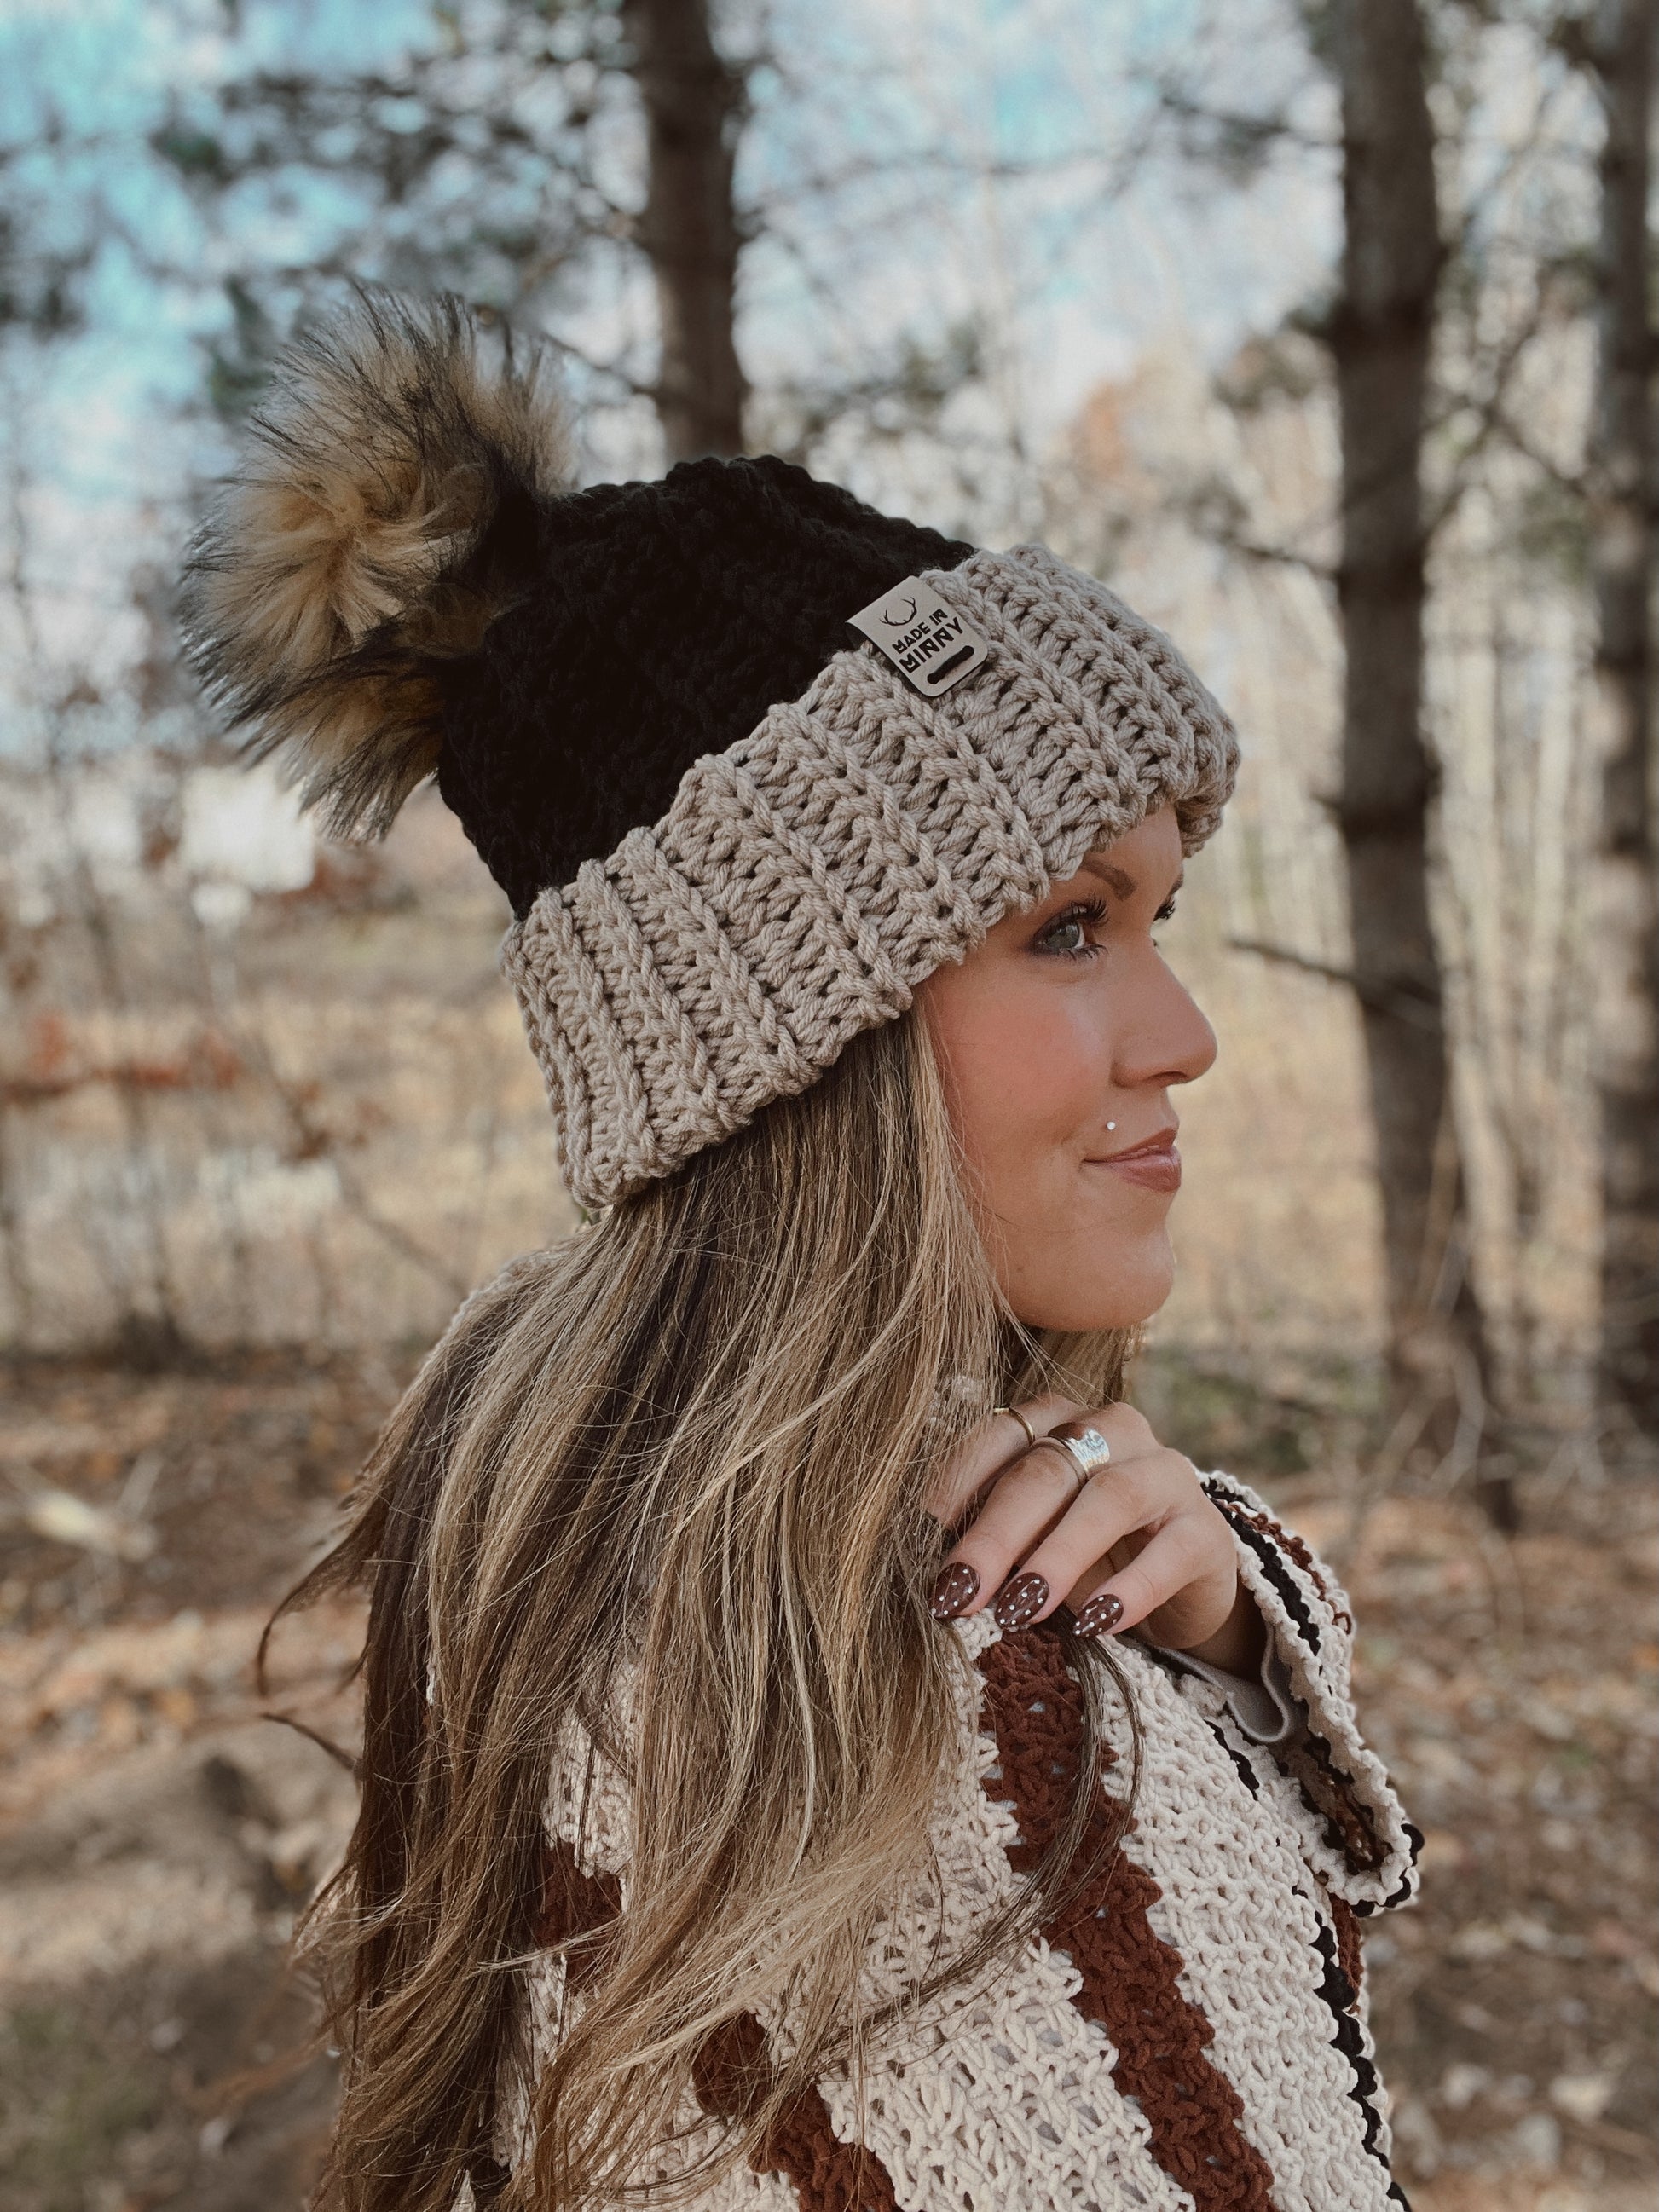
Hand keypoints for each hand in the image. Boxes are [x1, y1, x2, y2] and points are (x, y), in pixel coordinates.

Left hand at [926, 1398, 1265, 1674]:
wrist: (1180, 1588)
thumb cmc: (1088, 1554)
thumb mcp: (1033, 1542)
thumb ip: (995, 1539)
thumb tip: (938, 1576)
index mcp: (1058, 1421)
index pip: (1000, 1436)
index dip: (958, 1481)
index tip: (921, 1532)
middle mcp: (1113, 1430)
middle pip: (1047, 1471)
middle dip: (996, 1533)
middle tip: (958, 1591)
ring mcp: (1166, 1474)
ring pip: (1109, 1498)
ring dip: (1058, 1555)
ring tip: (1019, 1608)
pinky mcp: (1206, 1531)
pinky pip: (1169, 1552)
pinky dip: (1129, 1588)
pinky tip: (1096, 1623)